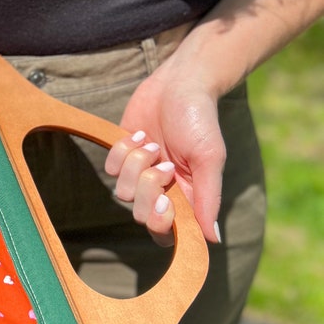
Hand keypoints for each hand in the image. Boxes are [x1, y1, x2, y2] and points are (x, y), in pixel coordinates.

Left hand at [107, 70, 224, 244]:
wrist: (180, 83)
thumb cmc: (200, 120)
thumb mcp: (209, 158)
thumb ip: (208, 199)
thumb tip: (213, 239)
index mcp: (186, 197)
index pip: (166, 232)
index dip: (159, 223)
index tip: (163, 202)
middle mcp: (162, 190)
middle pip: (140, 214)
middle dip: (147, 187)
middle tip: (163, 163)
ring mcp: (140, 174)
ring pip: (122, 192)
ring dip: (136, 163)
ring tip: (152, 143)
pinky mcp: (122, 156)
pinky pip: (110, 168)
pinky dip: (122, 150)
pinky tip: (139, 134)